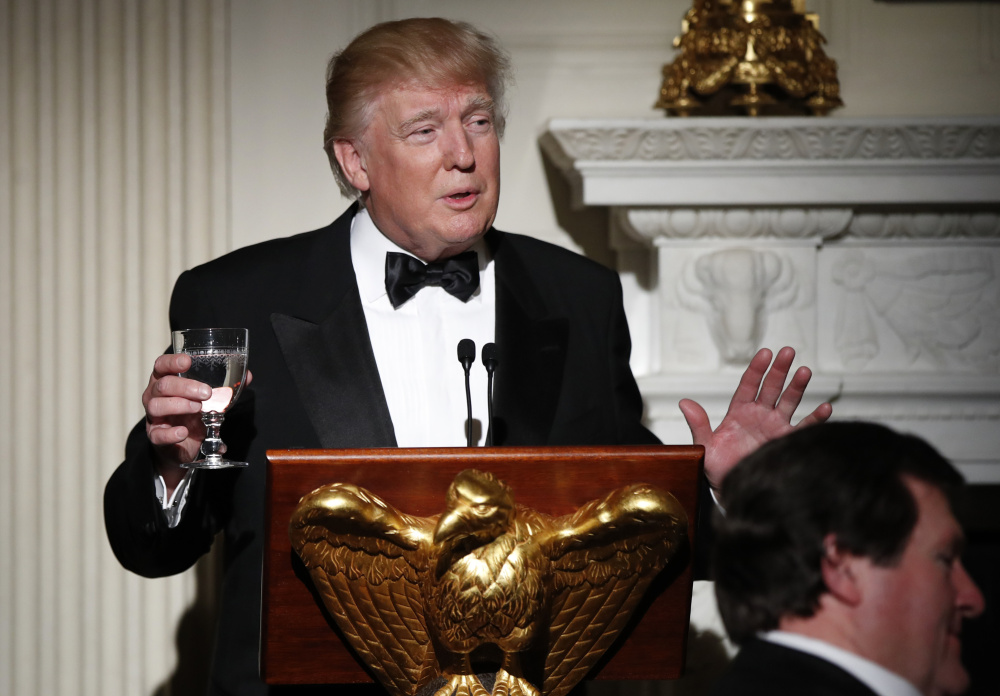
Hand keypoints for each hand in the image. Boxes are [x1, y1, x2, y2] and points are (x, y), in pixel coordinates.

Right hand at [142, 353, 252, 490]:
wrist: (182, 445)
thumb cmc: (192, 414)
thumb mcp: (209, 399)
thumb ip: (225, 387)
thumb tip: (247, 376)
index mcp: (166, 380)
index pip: (162, 365)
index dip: (172, 362)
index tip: (187, 361)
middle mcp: (155, 395)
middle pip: (163, 385)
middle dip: (185, 387)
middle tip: (206, 392)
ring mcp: (153, 416)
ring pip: (156, 406)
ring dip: (179, 405)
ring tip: (198, 408)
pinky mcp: (156, 436)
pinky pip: (157, 434)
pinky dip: (171, 433)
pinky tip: (183, 432)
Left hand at [679, 346, 831, 491]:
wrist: (734, 491)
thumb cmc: (718, 469)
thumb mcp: (705, 446)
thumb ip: (698, 424)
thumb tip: (684, 402)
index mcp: (739, 412)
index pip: (749, 384)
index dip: (757, 369)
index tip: (765, 353)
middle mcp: (759, 415)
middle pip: (771, 387)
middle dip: (779, 370)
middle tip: (788, 351)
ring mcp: (775, 427)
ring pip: (788, 402)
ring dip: (797, 387)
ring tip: (805, 371)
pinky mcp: (786, 441)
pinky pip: (803, 428)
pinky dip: (815, 418)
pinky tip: (825, 408)